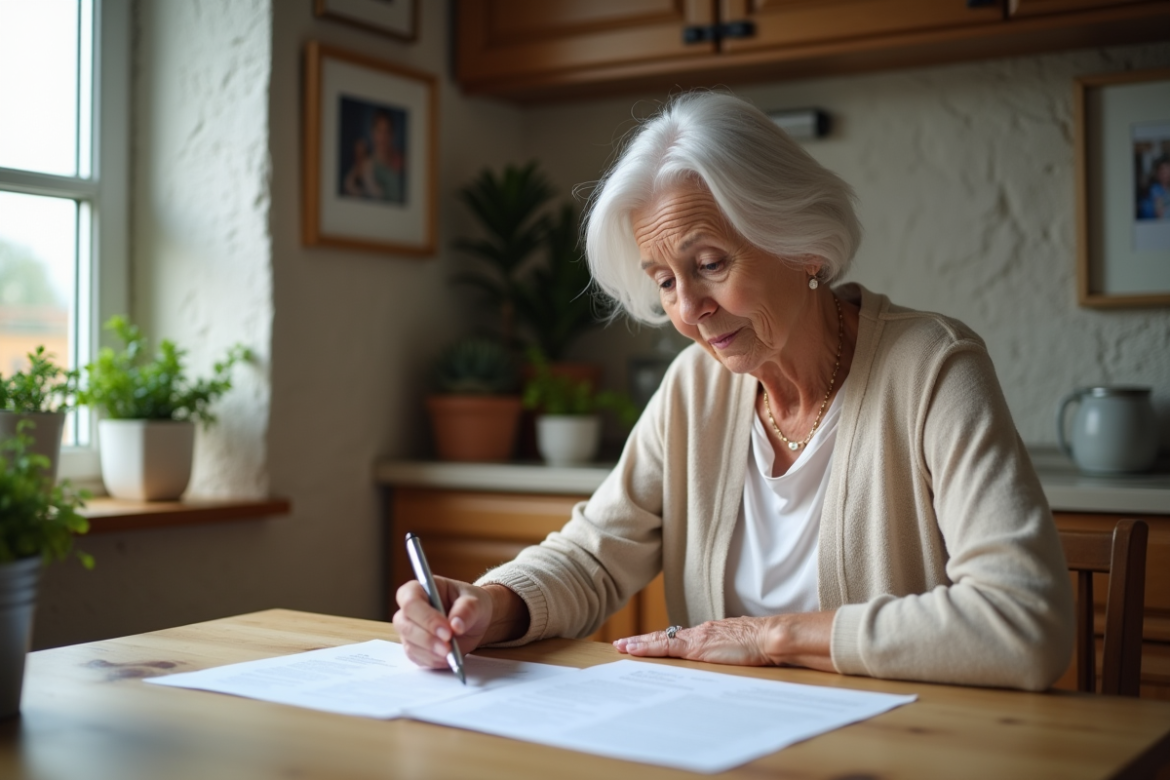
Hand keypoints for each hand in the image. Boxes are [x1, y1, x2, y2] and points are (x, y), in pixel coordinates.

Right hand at [392, 577, 494, 669]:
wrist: (476, 620)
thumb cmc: (471, 604)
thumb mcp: (475, 601)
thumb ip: (466, 610)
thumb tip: (456, 625)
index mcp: (419, 589)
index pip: (411, 602)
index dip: (426, 617)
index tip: (447, 631)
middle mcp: (409, 610)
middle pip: (405, 625)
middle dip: (427, 639)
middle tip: (448, 647)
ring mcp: (410, 630)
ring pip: (410, 644)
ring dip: (430, 653)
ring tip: (451, 654)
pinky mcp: (415, 648)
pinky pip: (417, 658)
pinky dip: (432, 661)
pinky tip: (447, 659)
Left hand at [613, 611, 836, 670]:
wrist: (772, 637)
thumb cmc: (764, 644)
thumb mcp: (743, 649)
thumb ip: (732, 653)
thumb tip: (732, 660)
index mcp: (710, 634)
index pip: (680, 638)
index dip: (661, 641)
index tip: (646, 643)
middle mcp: (700, 632)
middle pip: (665, 637)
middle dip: (643, 641)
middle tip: (622, 644)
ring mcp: (697, 638)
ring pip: (660, 640)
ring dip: (639, 644)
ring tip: (621, 647)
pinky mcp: (696, 646)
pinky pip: (664, 647)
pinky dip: (646, 649)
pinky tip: (632, 651)